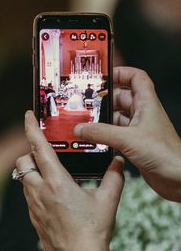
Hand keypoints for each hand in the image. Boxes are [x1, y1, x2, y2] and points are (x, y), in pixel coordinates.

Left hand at [16, 111, 124, 250]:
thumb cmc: (93, 230)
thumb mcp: (108, 200)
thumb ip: (113, 177)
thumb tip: (118, 162)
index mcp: (56, 182)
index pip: (37, 148)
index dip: (30, 129)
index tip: (27, 116)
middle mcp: (39, 191)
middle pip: (22, 162)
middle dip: (28, 153)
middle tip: (42, 152)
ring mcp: (33, 205)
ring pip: (22, 180)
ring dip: (31, 172)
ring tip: (50, 173)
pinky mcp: (33, 218)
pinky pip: (28, 196)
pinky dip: (34, 189)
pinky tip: (52, 195)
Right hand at [75, 67, 180, 201]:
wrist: (178, 178)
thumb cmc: (165, 154)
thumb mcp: (127, 139)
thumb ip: (101, 133)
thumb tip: (80, 128)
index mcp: (147, 104)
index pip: (136, 78)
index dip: (120, 73)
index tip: (103, 76)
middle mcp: (143, 114)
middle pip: (121, 98)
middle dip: (103, 99)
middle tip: (85, 103)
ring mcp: (139, 130)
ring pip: (116, 117)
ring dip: (101, 119)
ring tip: (84, 122)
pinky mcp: (135, 144)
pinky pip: (115, 134)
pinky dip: (104, 135)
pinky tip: (93, 140)